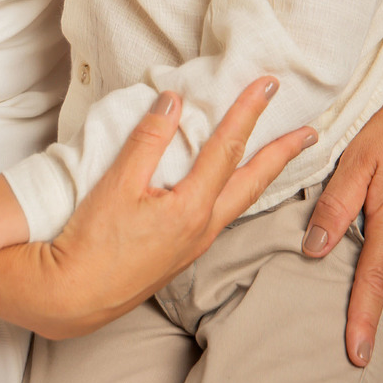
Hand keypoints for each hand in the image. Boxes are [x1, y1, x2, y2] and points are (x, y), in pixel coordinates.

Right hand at [0, 78, 317, 338]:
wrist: (72, 297)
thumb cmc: (90, 242)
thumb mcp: (115, 182)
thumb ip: (148, 139)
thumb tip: (174, 101)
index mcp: (190, 206)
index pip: (228, 148)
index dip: (249, 112)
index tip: (268, 85)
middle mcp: (203, 228)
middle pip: (253, 182)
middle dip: (283, 153)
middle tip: (310, 131)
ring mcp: (194, 245)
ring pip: (241, 202)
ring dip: (263, 174)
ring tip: (280, 155)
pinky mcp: (181, 254)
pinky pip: (222, 215)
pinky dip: (238, 192)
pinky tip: (230, 188)